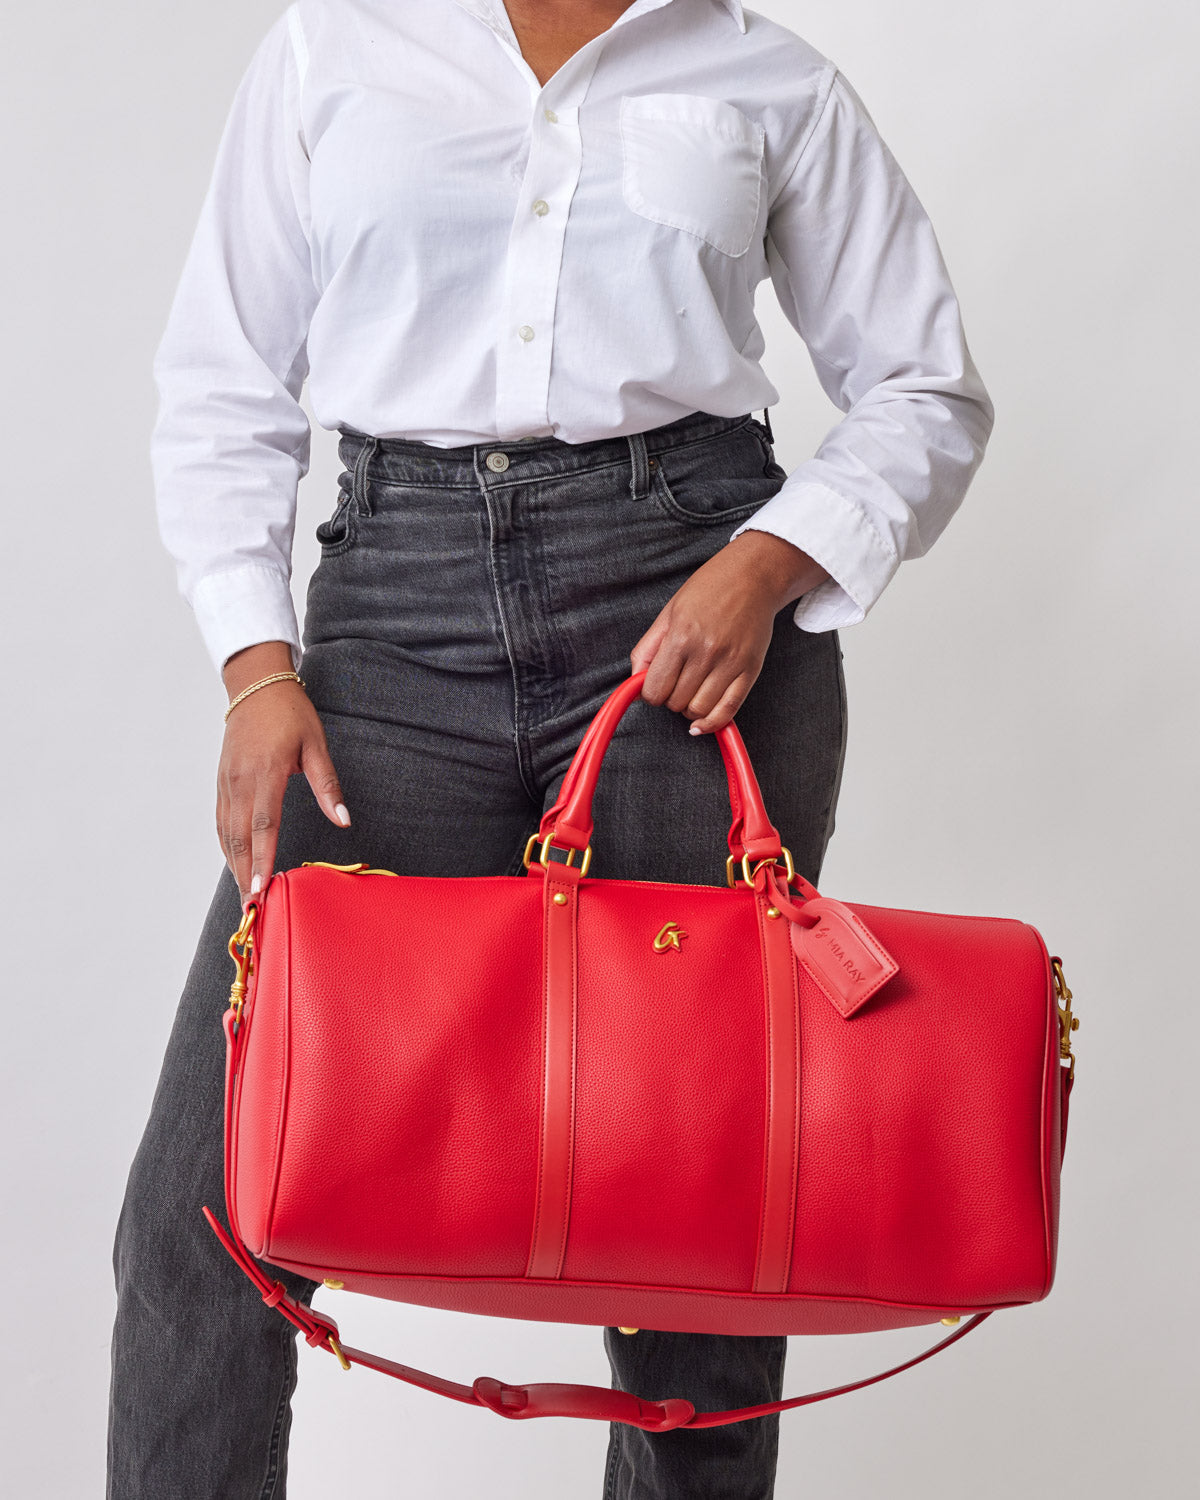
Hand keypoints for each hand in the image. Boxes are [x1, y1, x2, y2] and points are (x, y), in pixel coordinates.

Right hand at [218, 642, 350, 901]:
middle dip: (246, 875)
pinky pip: (221, 821)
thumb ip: (328, 786)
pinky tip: (235, 864)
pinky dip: (226, 846)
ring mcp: (226, 782)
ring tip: (245, 895)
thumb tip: (343, 820)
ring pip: (226, 833)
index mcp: (266, 773)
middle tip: (252, 909)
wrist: (255, 684)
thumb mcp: (316, 746)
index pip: (263, 826)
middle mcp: (240, 781)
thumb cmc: (290, 713)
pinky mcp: (221, 781)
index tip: (263, 889)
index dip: (263, 860)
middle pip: (240, 838)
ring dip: (235, 866)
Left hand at [630, 530, 829, 733]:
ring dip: (690, 709)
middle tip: (676, 683)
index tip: (656, 685)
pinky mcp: (750, 670)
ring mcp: (730, 663)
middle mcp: (706, 652)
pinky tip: (702, 722)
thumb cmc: (709, 589)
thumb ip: (647, 649)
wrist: (753, 576)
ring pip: (700, 710)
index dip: (651, 693)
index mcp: (681, 636)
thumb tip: (635, 682)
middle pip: (676, 702)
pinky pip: (729, 710)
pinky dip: (712, 723)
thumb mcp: (669, 612)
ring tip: (691, 691)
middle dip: (670, 698)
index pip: (655, 689)